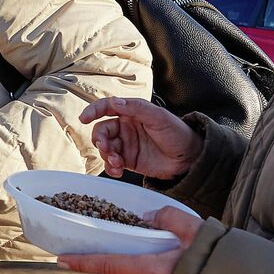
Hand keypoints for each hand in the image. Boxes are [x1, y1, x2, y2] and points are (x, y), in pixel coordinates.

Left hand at [58, 206, 203, 273]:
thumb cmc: (219, 265)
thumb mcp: (196, 231)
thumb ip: (169, 218)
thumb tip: (149, 217)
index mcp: (150, 271)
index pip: (108, 265)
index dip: (83, 261)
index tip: (62, 260)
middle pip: (120, 272)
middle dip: (110, 260)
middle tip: (104, 246)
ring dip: (133, 267)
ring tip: (140, 252)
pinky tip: (164, 266)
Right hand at [79, 96, 203, 179]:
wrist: (189, 158)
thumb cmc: (177, 133)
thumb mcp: (159, 117)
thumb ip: (136, 108)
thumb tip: (115, 102)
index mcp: (131, 113)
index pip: (107, 108)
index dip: (94, 111)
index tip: (84, 118)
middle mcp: (126, 128)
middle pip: (102, 130)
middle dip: (100, 139)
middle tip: (106, 148)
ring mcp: (126, 144)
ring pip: (105, 148)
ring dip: (106, 155)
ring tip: (118, 162)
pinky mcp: (128, 161)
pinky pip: (112, 163)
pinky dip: (111, 167)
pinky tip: (118, 170)